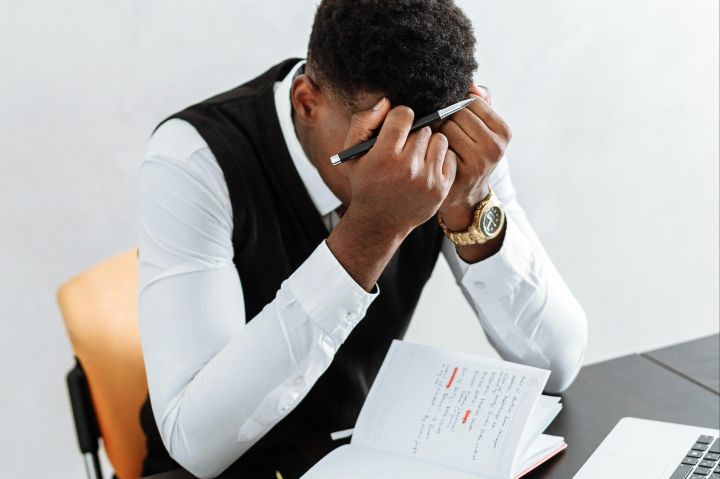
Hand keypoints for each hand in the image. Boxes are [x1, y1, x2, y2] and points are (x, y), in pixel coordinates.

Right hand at [342, 98, 457, 237]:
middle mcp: (407, 168)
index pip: (404, 115)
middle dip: (414, 133)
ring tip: (417, 155)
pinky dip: (440, 158)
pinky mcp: (441, 188)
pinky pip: (450, 156)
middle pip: (424, 127)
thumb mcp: (352, 153)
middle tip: (405, 146)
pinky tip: (427, 166)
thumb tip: (387, 102)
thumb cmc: (365, 183)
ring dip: (429, 144)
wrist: (379, 222)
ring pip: (439, 139)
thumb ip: (364, 122)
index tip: (396, 128)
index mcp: (384, 156)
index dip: (399, 118)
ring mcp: (427, 179)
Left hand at [437, 82, 511, 230]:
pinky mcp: (460, 173)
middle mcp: (495, 147)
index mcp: (503, 132)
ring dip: (437, 131)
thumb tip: (471, 81)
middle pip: (458, 113)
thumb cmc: (471, 154)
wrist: (466, 195)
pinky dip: (433, 146)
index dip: (457, 105)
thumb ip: (480, 102)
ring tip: (438, 141)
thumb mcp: (482, 129)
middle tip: (441, 129)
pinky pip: (438, 146)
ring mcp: (479, 162)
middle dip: (445, 118)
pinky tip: (434, 154)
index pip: (472, 101)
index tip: (452, 116)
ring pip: (447, 128)